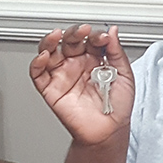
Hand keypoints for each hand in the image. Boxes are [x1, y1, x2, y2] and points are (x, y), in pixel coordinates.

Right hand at [30, 24, 134, 145]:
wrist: (109, 132)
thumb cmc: (117, 108)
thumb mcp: (124, 76)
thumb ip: (117, 53)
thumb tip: (113, 31)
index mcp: (94, 59)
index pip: (89, 39)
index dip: (94, 35)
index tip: (103, 37)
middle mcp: (76, 65)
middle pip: (68, 41)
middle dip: (74, 33)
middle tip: (83, 31)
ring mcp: (63, 75)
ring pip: (49, 52)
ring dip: (50, 41)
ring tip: (57, 35)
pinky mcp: (51, 89)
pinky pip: (38, 74)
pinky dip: (37, 63)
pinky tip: (44, 56)